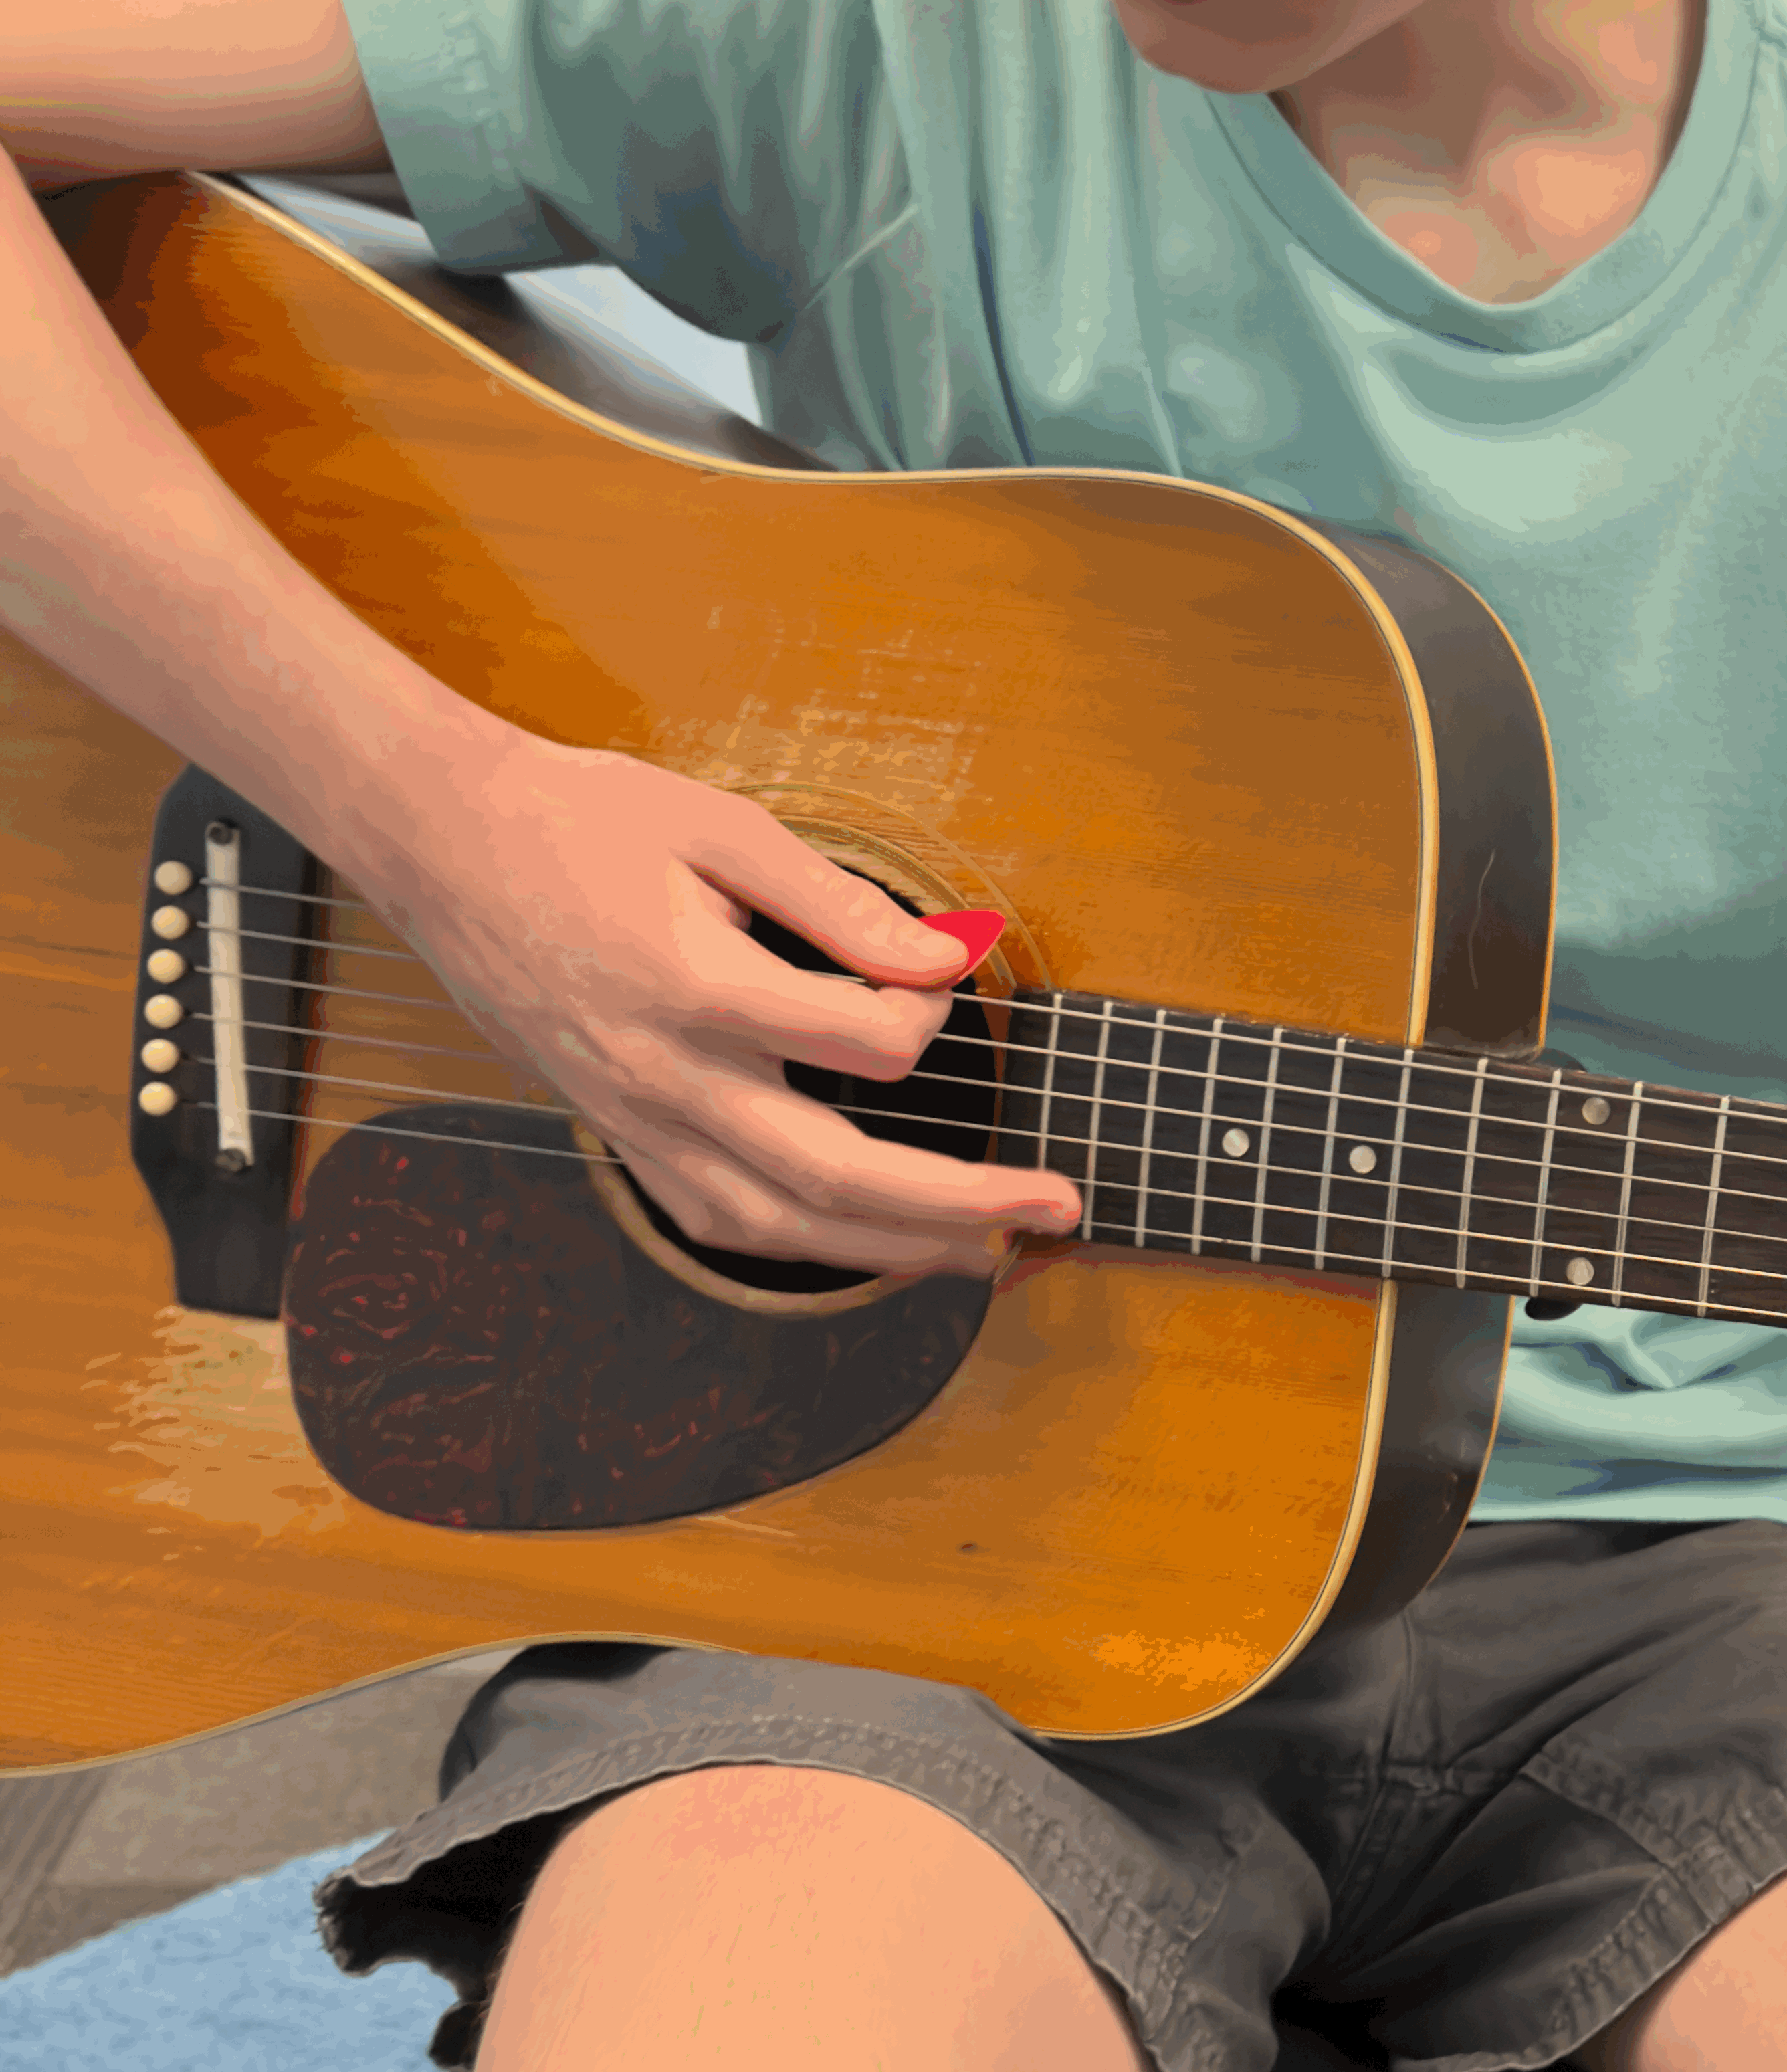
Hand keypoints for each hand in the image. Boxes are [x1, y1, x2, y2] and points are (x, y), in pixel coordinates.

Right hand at [366, 738, 1081, 1280]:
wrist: (444, 845)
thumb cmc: (580, 822)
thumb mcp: (720, 826)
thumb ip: (837, 903)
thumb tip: (946, 956)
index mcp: (693, 984)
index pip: (862, 1043)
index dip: (931, 1016)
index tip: (947, 974)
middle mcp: (663, 1073)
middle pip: (835, 1174)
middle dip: (962, 1203)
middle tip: (1057, 1205)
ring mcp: (633, 1118)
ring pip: (779, 1223)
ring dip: (895, 1248)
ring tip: (986, 1249)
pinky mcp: (616, 1134)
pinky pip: (717, 1219)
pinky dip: (802, 1245)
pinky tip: (865, 1241)